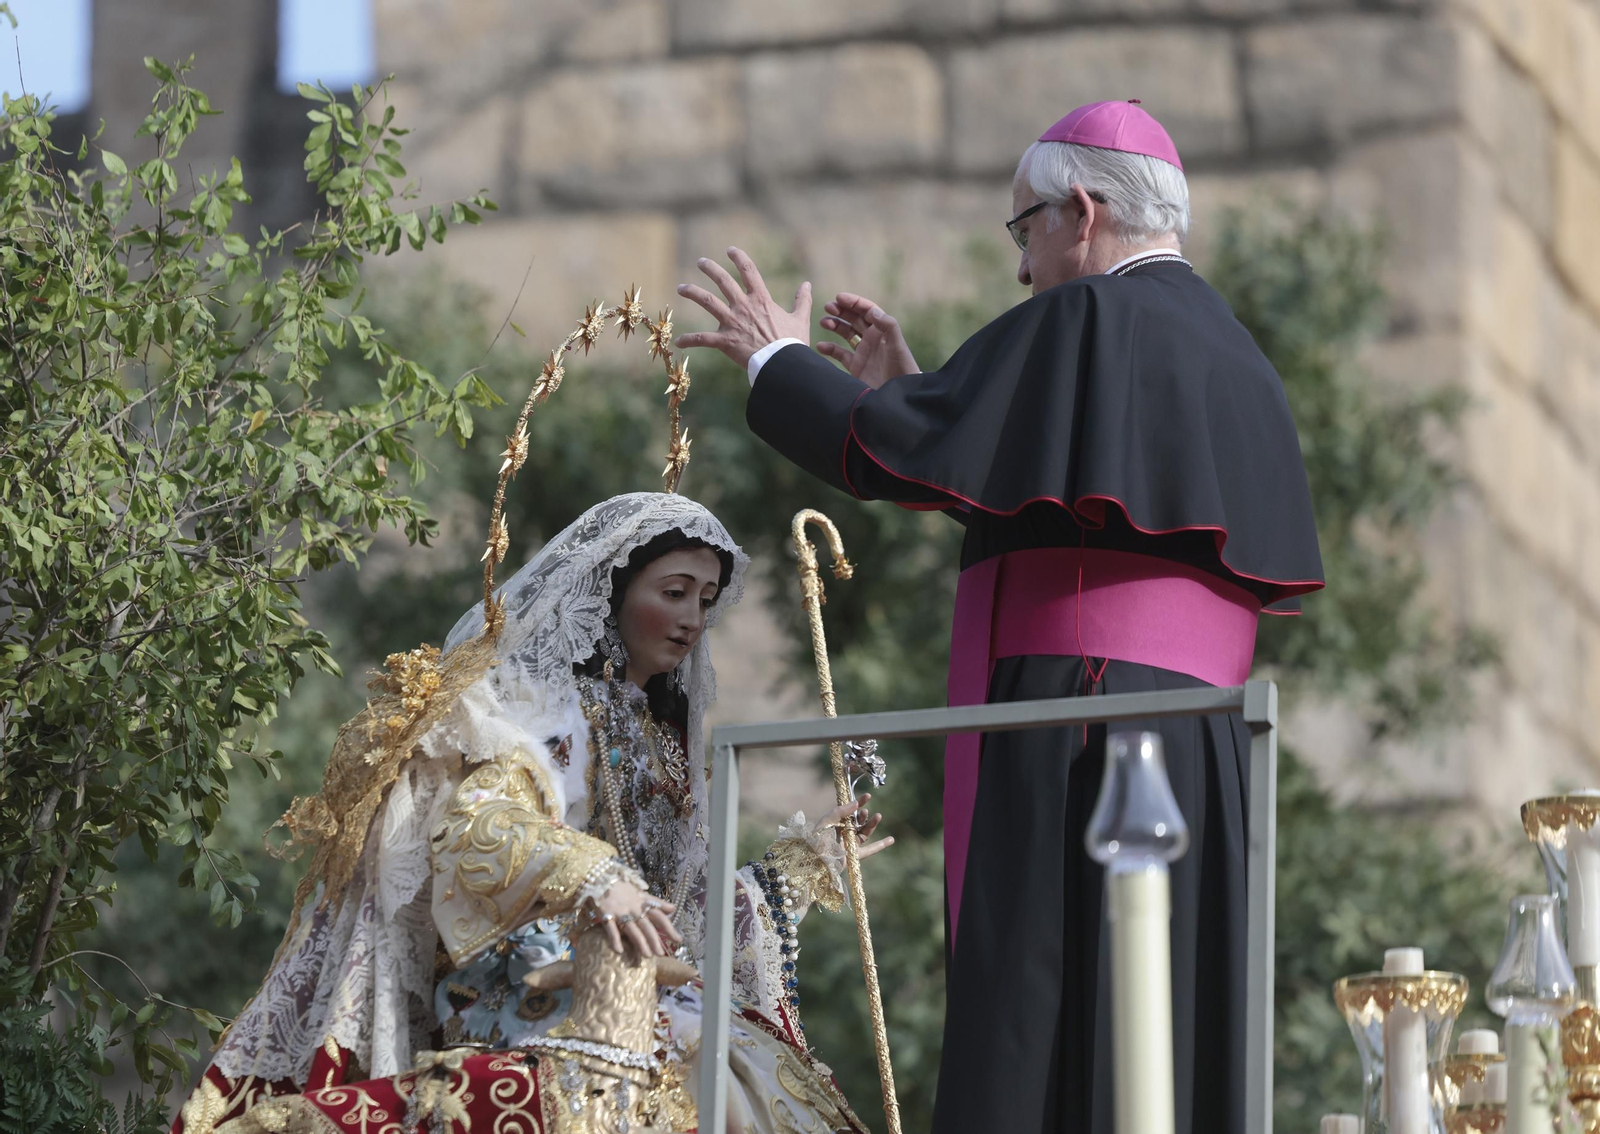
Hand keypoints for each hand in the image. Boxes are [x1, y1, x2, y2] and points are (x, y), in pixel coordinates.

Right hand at [589, 882, 681, 958]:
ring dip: (641, 943)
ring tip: (648, 956)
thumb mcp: (640, 893)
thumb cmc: (621, 888)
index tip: (678, 940)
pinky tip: (619, 951)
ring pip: (632, 929)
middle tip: (661, 953)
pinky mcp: (606, 915)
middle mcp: (634, 908)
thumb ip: (656, 902)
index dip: (669, 928)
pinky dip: (615, 940)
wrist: (600, 878)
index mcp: (643, 903)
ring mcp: (620, 912)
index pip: (659, 916)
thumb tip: (673, 909)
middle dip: (655, 940)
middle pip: (647, 926)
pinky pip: (611, 929)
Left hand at [674, 247, 811, 368]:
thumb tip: (807, 284)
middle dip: (710, 269)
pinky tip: (679, 342)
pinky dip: (690, 340)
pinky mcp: (725, 341)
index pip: (749, 271)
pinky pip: (703, 339)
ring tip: (681, 288)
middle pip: (723, 281)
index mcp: (761, 300)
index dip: (739, 258)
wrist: (783, 364)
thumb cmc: (792, 344)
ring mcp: (732, 322)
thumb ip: (802, 300)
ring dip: (693, 292)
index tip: (730, 250)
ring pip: (707, 302)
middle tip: (701, 262)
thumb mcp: (800, 319)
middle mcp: (743, 306)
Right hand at [817, 294, 919, 390]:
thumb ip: (888, 326)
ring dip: (834, 325)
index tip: (839, 298)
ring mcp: (863, 352)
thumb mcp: (897, 345)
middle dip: (841, 311)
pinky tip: (820, 346)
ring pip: (845, 333)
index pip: (867, 311)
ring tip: (824, 321)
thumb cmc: (902, 368)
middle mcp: (872, 338)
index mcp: (882, 330)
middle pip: (854, 319)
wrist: (898, 395)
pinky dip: (829, 349)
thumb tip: (872, 312)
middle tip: (828, 307)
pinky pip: (839, 354)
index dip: (853, 302)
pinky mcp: (856, 366)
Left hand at [822, 793, 893, 860]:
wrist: (815, 858)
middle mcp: (845, 833)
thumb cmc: (818, 838)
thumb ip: (841, 811)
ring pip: (865, 833)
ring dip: (872, 824)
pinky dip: (881, 845)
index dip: (860, 803)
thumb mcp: (828, 820)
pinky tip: (891, 839)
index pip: (851, 811)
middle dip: (864, 815)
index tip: (868, 796)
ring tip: (878, 816)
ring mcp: (851, 844)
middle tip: (865, 811)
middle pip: (859, 822)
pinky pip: (870, 850)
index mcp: (837, 823)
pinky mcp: (855, 855)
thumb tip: (856, 803)